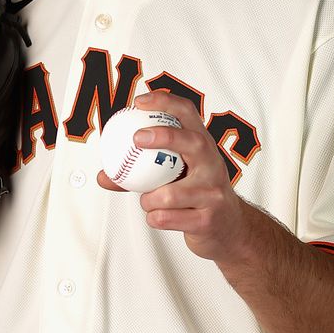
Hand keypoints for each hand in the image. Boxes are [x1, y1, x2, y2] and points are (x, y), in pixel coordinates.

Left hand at [97, 90, 248, 261]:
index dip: (165, 103)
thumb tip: (103, 175)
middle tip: (137, 138)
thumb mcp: (176, 176)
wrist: (230, 229)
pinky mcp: (207, 218)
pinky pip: (166, 218)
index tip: (139, 103)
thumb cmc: (197, 196)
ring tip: (149, 201)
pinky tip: (161, 217)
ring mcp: (213, 192)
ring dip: (148, 199)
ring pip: (169, 194)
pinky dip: (154, 218)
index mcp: (203, 146)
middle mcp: (212, 164)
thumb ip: (142, 173)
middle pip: (193, 142)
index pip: (188, 114)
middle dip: (165, 137)